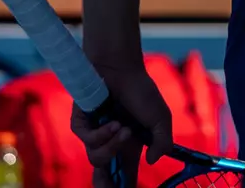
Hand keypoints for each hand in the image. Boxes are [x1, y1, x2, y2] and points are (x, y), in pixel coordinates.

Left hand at [69, 65, 172, 186]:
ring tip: (123, 129)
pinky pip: (88, 141)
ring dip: (112, 147)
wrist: (121, 69)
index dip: (126, 184)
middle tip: (108, 187)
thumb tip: (151, 162)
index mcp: (130, 145)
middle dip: (105, 184)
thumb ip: (162, 142)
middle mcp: (112, 143)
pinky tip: (112, 122)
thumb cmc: (142, 91)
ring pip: (97, 159)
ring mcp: (96, 134)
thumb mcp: (161, 118)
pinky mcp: (81, 125)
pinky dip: (102, 134)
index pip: (126, 173)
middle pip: (104, 174)